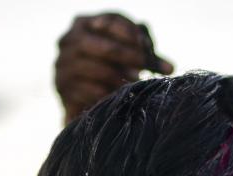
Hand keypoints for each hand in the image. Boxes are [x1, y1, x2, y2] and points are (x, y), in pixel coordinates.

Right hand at [55, 13, 173, 123]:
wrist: (81, 96)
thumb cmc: (110, 68)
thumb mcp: (127, 56)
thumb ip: (147, 56)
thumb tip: (170, 67)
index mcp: (84, 23)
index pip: (110, 20)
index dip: (131, 33)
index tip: (148, 46)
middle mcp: (68, 39)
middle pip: (105, 46)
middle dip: (130, 56)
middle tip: (148, 66)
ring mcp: (62, 63)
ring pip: (96, 69)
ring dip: (120, 78)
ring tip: (135, 83)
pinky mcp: (61, 86)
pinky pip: (87, 90)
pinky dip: (105, 94)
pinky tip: (117, 96)